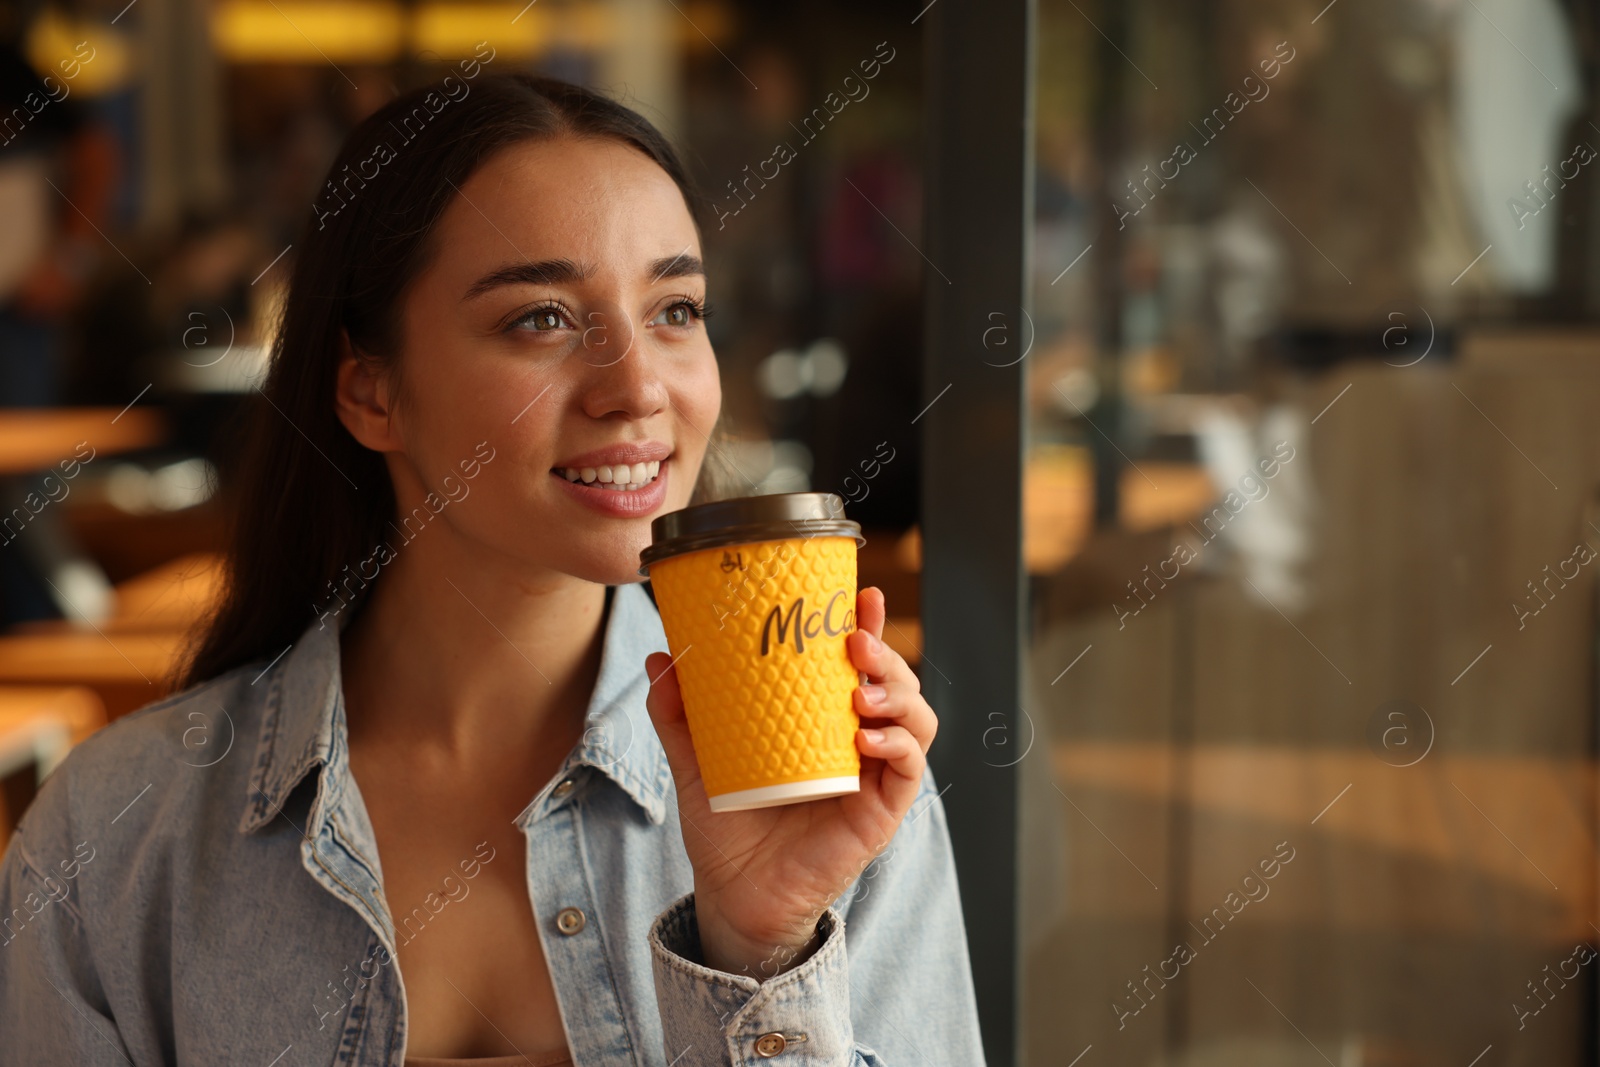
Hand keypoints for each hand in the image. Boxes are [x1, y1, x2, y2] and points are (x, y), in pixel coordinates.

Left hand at [643, 585, 936, 979]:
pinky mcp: (881, 811)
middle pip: (896, 681)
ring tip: (860, 691)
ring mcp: (874, 775)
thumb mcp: (695, 761)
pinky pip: (910, 769)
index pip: (856, 662)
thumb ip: (678, 713)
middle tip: (855, 643)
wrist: (733, 895)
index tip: (861, 596)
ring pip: (916, 718)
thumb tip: (660, 659)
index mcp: (822, 720)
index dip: (867, 626)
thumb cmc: (726, 826)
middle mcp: (857, 739)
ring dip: (899, 694)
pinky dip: (898, 745)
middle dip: (886, 653)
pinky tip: (869, 737)